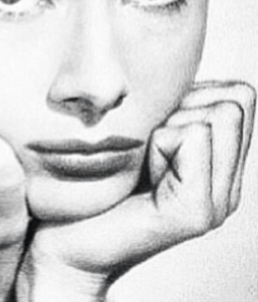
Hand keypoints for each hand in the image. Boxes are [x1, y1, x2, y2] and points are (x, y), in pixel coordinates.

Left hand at [17, 81, 255, 301]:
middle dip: (180, 110)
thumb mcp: (140, 130)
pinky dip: (156, 145)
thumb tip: (184, 64)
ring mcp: (216, 201)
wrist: (62, 237)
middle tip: (146, 151)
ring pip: (217, 115)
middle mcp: (227, 182)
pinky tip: (140, 177)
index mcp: (217, 162)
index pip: (239, 94)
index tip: (153, 130)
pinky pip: (192, 136)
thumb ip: (173, 106)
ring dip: (166, 128)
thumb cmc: (93, 179)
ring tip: (142, 166)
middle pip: (234, 101)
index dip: (190, 97)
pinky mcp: (194, 212)